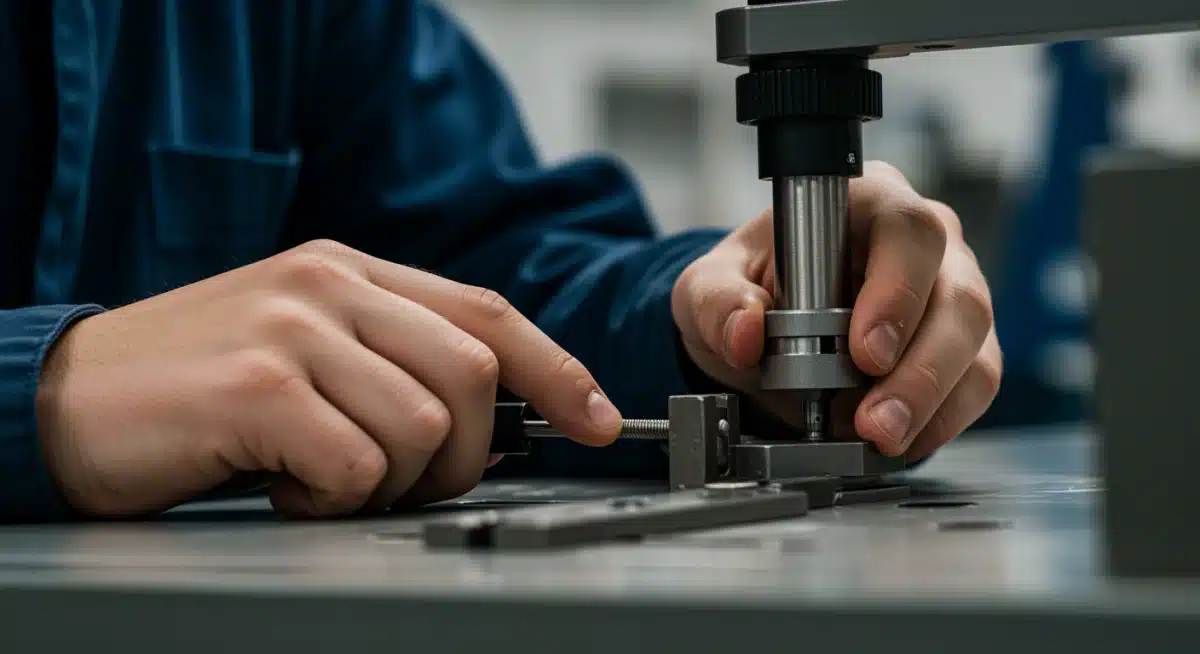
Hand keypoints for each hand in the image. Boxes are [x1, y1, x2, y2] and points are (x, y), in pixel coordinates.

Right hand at [36, 240, 621, 517]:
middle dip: (464, 452)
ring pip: (426, 426)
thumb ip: (390, 357)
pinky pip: (360, 465)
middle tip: (407, 482)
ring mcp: (293, 330)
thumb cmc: (195, 385)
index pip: (486, 313)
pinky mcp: (259, 386)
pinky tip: (286, 488)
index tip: (597, 421)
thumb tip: (490, 417)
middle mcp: (328, 285)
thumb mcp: (302, 345)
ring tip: (324, 479)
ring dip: (392, 481)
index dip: (556, 371)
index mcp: (348, 271)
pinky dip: (337, 499)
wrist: (63, 397)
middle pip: (473, 372)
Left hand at [672, 162, 1000, 461]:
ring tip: (880, 438)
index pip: (906, 231)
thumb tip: (746, 331)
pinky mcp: (963, 346)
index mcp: (868, 201)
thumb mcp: (708, 288)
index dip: (895, 292)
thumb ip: (717, 302)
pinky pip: (975, 384)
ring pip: (973, 344)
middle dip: (918, 369)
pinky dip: (938, 421)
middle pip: (958, 295)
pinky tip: (898, 441)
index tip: (864, 351)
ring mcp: (953, 291)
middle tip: (874, 419)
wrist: (764, 337)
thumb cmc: (750, 291)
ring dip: (929, 401)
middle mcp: (926, 242)